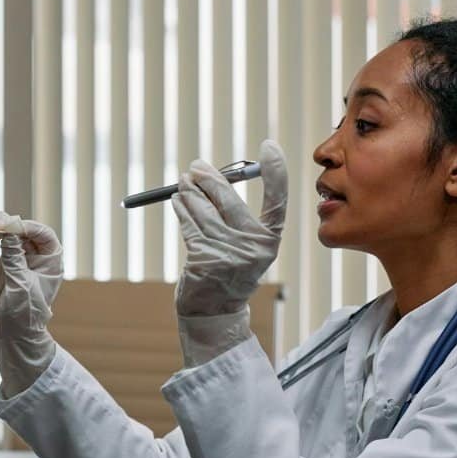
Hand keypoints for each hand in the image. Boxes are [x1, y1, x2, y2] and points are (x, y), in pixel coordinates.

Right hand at [0, 212, 63, 397]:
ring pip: (12, 236)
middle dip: (8, 225)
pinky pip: (2, 245)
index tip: (7, 227)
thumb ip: (14, 256)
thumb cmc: (24, 314)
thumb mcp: (19, 284)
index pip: (41, 233)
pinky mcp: (7, 265)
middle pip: (25, 231)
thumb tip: (9, 229)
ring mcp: (22, 260)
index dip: (25, 227)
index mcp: (51, 261)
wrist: (11, 336)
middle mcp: (38, 257)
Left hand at [172, 140, 287, 316]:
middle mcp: (253, 247)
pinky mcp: (203, 258)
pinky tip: (178, 200)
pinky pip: (189, 223)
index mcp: (269, 241)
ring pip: (203, 209)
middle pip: (229, 199)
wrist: (215, 311)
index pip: (278, 201)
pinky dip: (181, 208)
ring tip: (183, 182)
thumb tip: (214, 176)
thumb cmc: (229, 269)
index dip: (276, 172)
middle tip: (196, 167)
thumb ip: (235, 216)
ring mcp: (227, 253)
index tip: (269, 147)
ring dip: (189, 191)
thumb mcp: (244, 246)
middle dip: (209, 178)